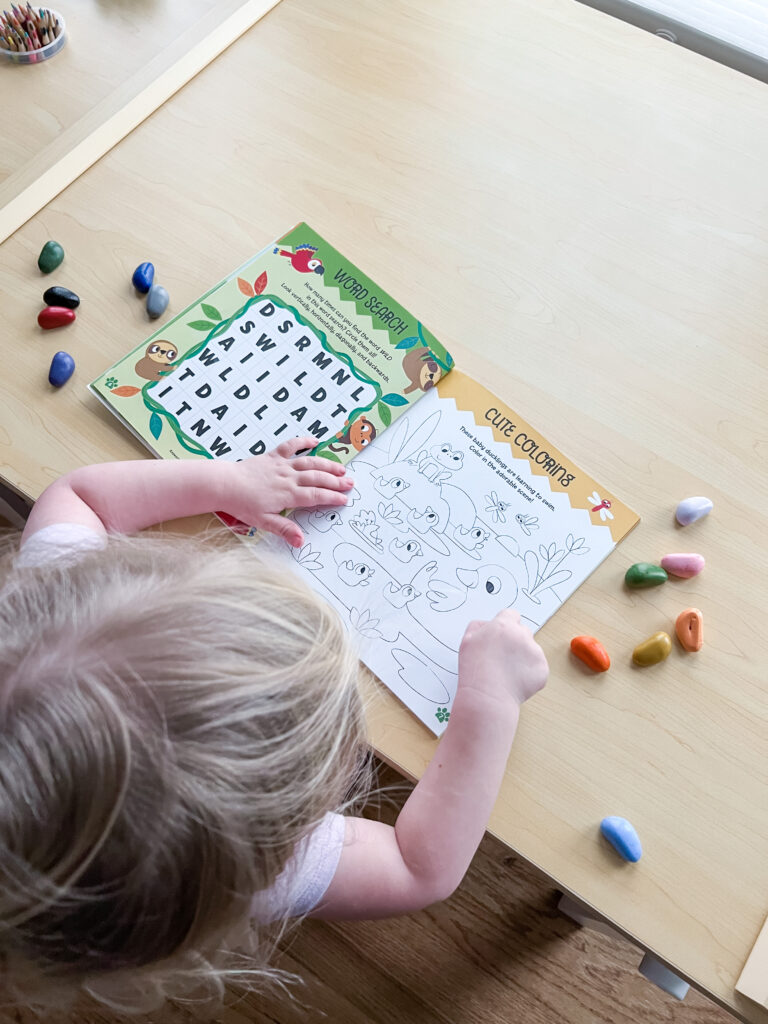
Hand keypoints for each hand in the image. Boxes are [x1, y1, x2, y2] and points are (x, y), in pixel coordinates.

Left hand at [225, 437, 353, 545]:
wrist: (224, 484)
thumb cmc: (241, 504)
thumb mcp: (263, 521)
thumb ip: (284, 529)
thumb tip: (300, 541)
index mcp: (288, 494)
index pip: (316, 496)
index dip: (332, 498)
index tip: (344, 500)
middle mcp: (288, 477)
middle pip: (318, 478)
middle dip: (336, 482)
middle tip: (351, 483)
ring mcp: (282, 465)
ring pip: (310, 463)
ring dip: (327, 465)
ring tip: (341, 468)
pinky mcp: (273, 456)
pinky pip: (291, 446)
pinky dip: (303, 442)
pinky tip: (315, 441)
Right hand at [457, 609, 547, 707]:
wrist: (487, 696)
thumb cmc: (475, 670)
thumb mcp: (467, 641)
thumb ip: (478, 626)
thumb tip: (487, 624)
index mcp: (504, 625)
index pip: (511, 615)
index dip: (505, 625)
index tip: (501, 636)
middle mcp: (523, 635)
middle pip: (523, 631)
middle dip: (515, 641)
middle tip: (502, 657)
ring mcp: (535, 652)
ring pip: (531, 649)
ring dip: (522, 657)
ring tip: (507, 672)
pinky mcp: (542, 669)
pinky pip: (537, 666)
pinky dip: (529, 673)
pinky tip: (515, 680)